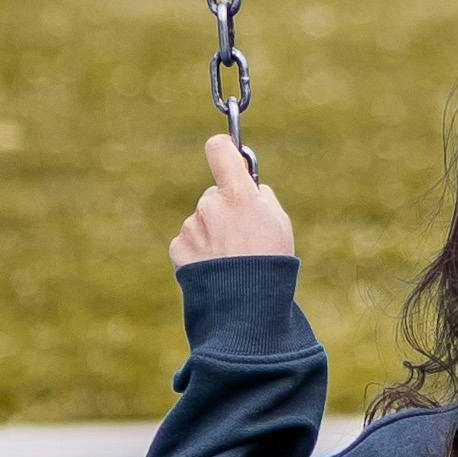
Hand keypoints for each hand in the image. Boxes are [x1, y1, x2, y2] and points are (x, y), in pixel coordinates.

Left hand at [170, 133, 298, 269]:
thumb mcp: (279, 222)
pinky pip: (190, 240)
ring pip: (202, 220)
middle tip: (242, 237)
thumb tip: (250, 185)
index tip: (227, 153)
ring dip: (213, 233)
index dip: (223, 149)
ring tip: (231, 260)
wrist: (246, 307)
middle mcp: (210, 206)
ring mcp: (191, 227)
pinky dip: (200, 250)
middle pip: (213, 194)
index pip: (219, 150)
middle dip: (225, 209)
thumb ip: (261, 197)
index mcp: (237, 194)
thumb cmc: (270, 263)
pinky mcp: (179, 248)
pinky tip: (215, 267)